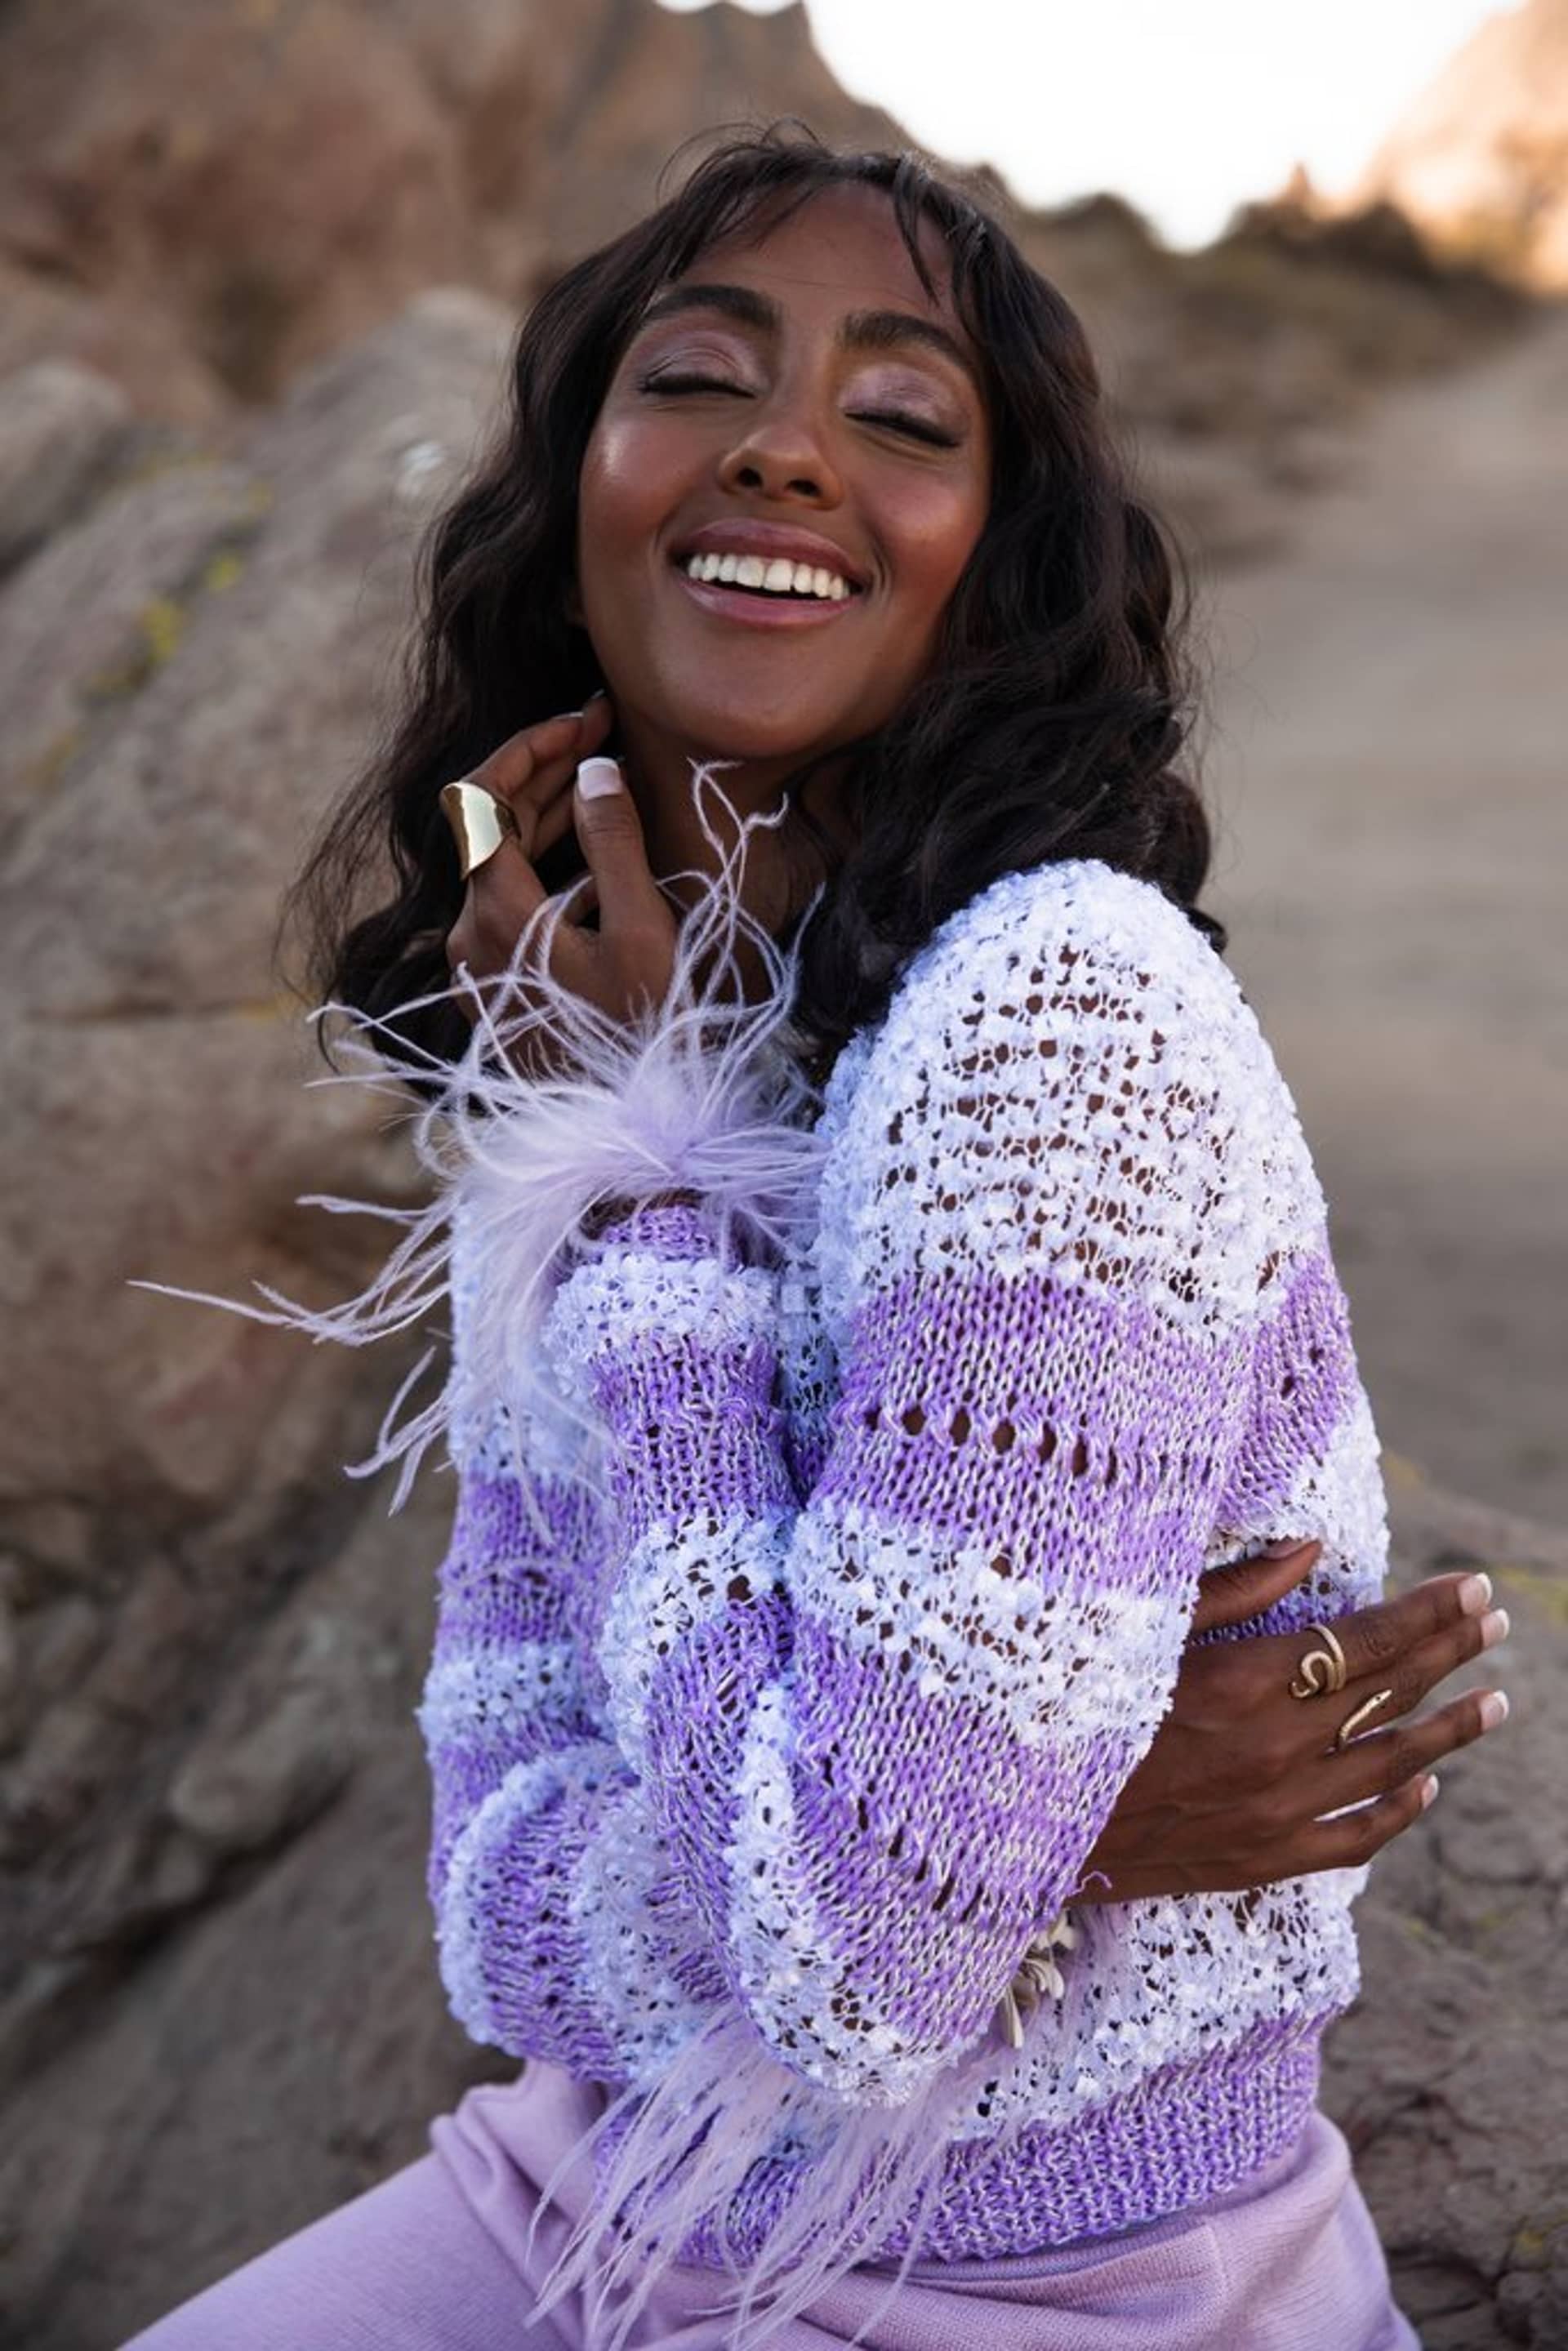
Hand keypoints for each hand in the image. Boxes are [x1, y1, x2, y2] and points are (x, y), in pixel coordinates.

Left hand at [443, 696, 679, 1065]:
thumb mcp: (643, 933)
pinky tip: (598, 866)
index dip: (529, 746)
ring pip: (499, 867)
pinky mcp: (496, 991)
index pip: (481, 796)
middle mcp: (470, 937)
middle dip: (546, 774)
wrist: (623, 1139)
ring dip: (548, 820)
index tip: (586, 722)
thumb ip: (614, 843)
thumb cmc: (643, 1038)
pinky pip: (510, 909)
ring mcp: (478, 968)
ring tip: (607, 788)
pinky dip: (547, 870)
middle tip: (607, 739)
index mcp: (496, 913)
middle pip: (488, 827)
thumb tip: (594, 770)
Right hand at [1075, 1544, 1509, 1902]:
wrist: (1027, 1822)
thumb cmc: (1073, 1704)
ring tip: (1496, 1702)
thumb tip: (1311, 1550)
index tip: (1472, 1588)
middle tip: (1495, 1623)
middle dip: (1451, 1652)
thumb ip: (1233, 1589)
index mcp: (1244, 1681)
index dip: (1427, 1613)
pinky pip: (1354, 1838)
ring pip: (1391, 1765)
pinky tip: (1427, 1787)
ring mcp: (1274, 1811)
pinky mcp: (1260, 1859)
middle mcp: (1274, 1748)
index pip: (1365, 1639)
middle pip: (1389, 1693)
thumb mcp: (1144, 1628)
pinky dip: (1399, 1811)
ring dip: (1450, 1729)